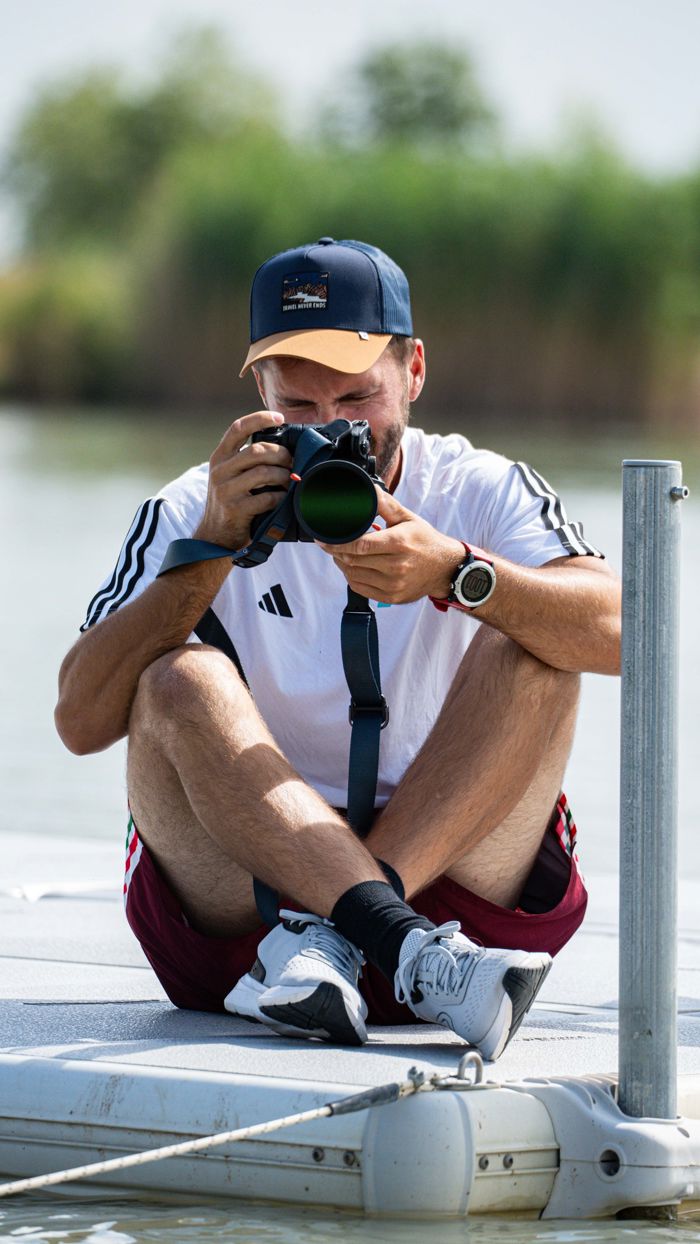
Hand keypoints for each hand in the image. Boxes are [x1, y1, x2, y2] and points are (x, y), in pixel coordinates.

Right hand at [194, 411, 292, 549]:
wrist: (214, 536)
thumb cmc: (231, 501)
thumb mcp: (230, 476)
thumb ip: (246, 460)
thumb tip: (282, 445)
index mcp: (220, 457)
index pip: (238, 428)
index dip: (260, 419)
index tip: (279, 418)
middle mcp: (220, 470)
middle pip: (258, 451)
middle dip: (281, 455)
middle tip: (292, 462)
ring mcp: (226, 490)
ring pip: (264, 473)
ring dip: (284, 476)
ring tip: (290, 481)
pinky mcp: (236, 509)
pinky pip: (266, 498)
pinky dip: (280, 497)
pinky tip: (283, 499)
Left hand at [317, 488, 465, 603]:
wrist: (445, 568)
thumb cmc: (426, 541)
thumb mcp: (407, 518)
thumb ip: (384, 504)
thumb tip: (368, 489)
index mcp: (398, 543)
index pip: (359, 545)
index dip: (337, 543)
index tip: (324, 539)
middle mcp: (395, 566)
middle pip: (353, 561)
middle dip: (337, 552)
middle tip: (331, 544)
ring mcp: (393, 584)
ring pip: (354, 576)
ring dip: (343, 564)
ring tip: (344, 554)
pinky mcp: (392, 597)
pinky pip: (361, 589)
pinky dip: (352, 578)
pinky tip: (354, 567)